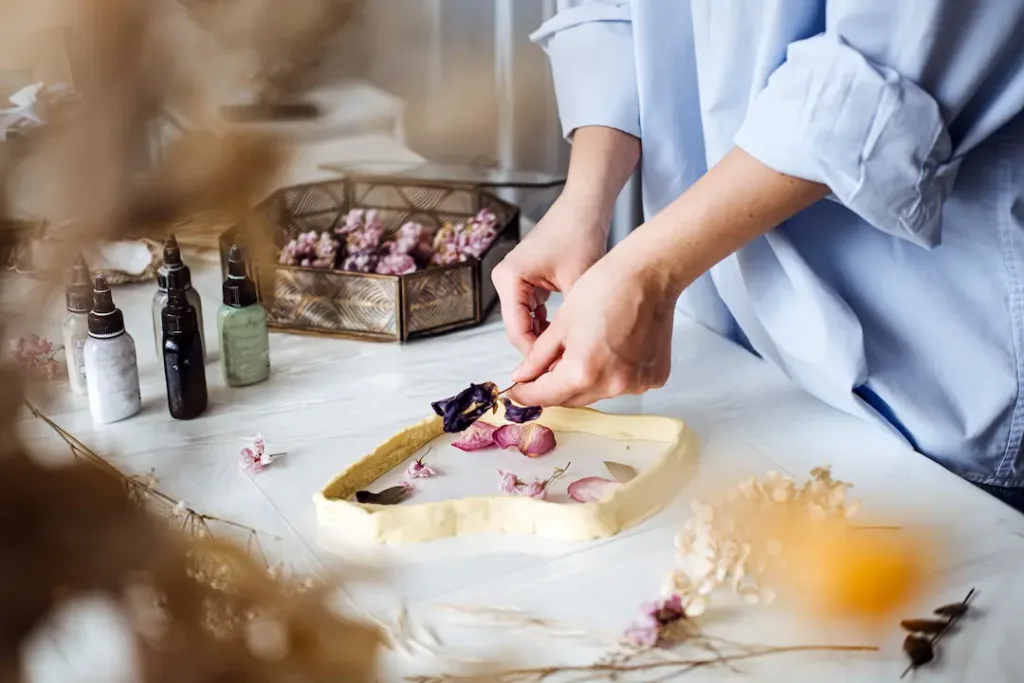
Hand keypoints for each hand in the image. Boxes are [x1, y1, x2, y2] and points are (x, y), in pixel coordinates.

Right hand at [491, 192, 608, 354]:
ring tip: (567, 355)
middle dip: (539, 350)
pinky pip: (530, 312)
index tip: (556, 374)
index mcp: (509, 279)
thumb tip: (569, 358)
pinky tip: (565, 335)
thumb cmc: (580, 235)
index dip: (536, 357)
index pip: (518, 331)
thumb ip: (568, 322)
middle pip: (517, 329)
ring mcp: (513, 281)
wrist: (584, 207)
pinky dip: (546, 324)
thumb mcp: (577, 284)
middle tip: (564, 368)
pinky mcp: (525, 281)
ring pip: (524, 323)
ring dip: (544, 338)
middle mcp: (505, 280)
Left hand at [507, 247, 675, 407]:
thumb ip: (539, 356)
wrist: (649, 275)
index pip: (546, 395)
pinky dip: (610, 375)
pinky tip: (608, 353)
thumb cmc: (605, 288)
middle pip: (572, 398)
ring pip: (597, 392)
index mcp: (583, 371)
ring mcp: (636, 383)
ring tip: (578, 356)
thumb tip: (523, 376)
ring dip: (582, 382)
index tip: (517, 392)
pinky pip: (623, 384)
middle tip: (540, 375)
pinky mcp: (654, 376)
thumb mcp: (561, 323)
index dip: (526, 394)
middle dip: (553, 388)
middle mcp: (612, 385)